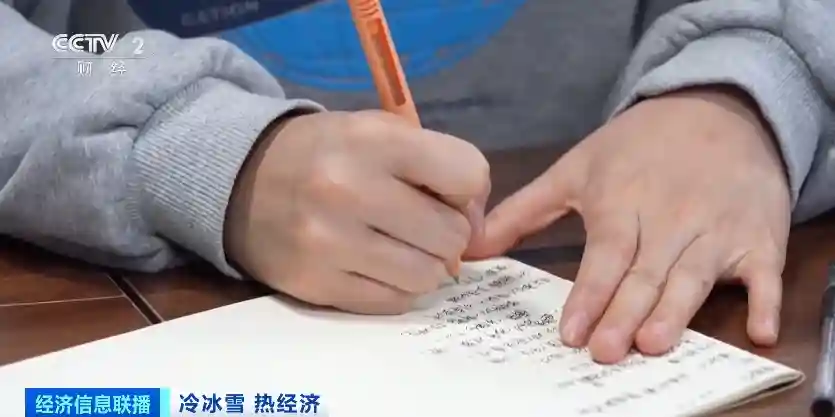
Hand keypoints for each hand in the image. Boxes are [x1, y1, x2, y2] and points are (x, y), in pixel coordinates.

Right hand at [225, 110, 488, 314]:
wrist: (240, 181)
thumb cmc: (326, 154)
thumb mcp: (378, 131)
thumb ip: (437, 165)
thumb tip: (477, 231)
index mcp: (373, 141)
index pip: (467, 175)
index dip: (467, 191)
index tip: (446, 195)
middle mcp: (350, 190)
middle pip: (451, 236)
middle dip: (446, 234)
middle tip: (420, 225)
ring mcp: (329, 243)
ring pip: (427, 277)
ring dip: (424, 266)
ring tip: (398, 247)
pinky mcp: (315, 285)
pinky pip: (393, 302)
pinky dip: (396, 288)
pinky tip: (376, 265)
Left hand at [466, 87, 790, 362]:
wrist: (718, 107)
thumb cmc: (638, 144)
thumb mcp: (575, 168)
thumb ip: (522, 211)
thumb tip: (470, 247)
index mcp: (622, 201)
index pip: (604, 254)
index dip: (589, 294)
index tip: (569, 332)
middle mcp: (670, 217)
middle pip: (645, 272)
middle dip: (625, 312)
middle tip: (605, 350)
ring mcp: (717, 228)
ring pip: (694, 275)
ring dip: (677, 309)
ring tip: (654, 343)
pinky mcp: (758, 236)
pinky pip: (765, 272)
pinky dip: (765, 299)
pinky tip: (760, 330)